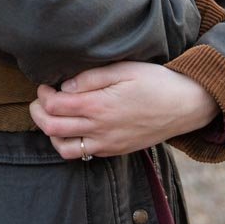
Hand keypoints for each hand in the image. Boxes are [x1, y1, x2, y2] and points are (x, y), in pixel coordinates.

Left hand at [30, 61, 218, 159]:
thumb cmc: (157, 82)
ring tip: (53, 115)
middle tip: (40, 99)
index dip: (42, 94)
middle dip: (38, 112)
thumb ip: (91, 78)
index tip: (44, 84)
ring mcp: (107, 144)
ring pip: (63, 148)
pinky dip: (69, 143)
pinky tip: (73, 127)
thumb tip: (65, 86)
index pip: (54, 106)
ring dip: (51, 132)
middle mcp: (99, 129)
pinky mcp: (115, 150)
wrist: (186, 106)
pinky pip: (82, 154)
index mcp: (99, 106)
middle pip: (52, 128)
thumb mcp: (124, 69)